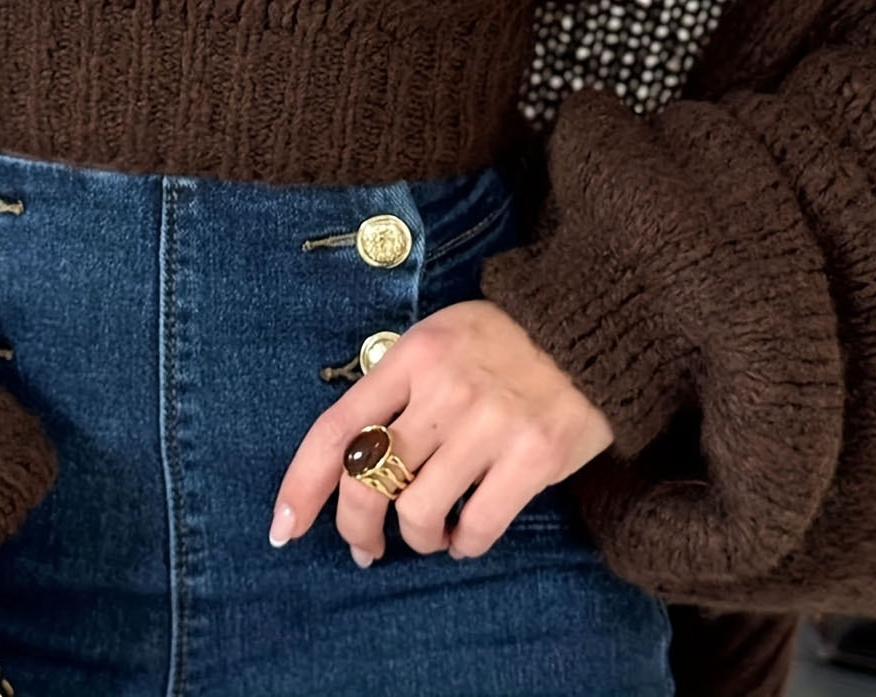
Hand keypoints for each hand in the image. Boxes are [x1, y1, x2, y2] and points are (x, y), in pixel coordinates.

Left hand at [268, 297, 615, 564]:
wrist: (591, 328)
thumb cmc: (503, 341)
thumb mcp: (439, 340)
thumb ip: (398, 388)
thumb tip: (354, 460)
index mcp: (413, 356)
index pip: (337, 427)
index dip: (302, 484)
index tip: (284, 527)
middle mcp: (443, 389)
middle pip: (369, 480)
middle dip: (356, 527)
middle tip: (365, 547)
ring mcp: (488, 424)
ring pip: (419, 512)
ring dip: (419, 537)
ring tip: (433, 531)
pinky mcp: (533, 457)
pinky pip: (477, 527)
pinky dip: (465, 544)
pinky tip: (467, 534)